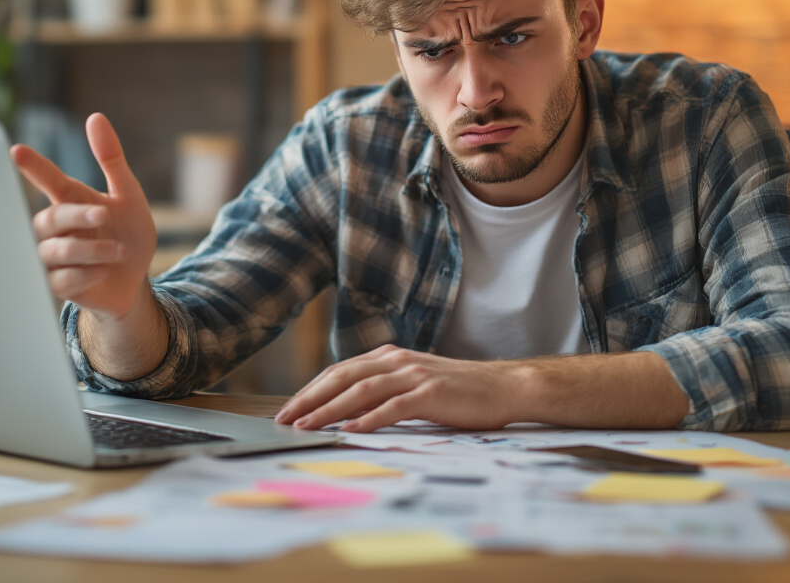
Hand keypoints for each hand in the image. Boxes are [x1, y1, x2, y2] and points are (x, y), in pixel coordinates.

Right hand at [11, 113, 156, 319]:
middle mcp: (56, 228)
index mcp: (70, 200)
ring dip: (91, 249)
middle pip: (49, 218)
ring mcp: (53, 258)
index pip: (47, 179)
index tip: (17, 151)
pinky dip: (84, 274)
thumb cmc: (128, 234)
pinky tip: (103, 272)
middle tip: (103, 213)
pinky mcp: (56, 287)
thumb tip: (96, 117)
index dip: (33, 166)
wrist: (136, 279)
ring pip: (54, 251)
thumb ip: (111, 159)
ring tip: (119, 250)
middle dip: (76, 215)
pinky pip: (59, 280)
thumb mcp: (128, 195)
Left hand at [274, 345, 520, 432]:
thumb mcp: (414, 386)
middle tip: (284, 420)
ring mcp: (414, 375)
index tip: (287, 410)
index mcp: (389, 358)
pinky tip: (351, 430)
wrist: (505, 386)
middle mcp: (397, 361)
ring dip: (330, 410)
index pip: (339, 372)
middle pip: (342, 377)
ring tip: (306, 426)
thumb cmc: (459, 392)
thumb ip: (383, 392)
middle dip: (309, 399)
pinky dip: (370, 418)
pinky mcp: (431, 393)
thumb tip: (346, 412)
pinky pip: (394, 406)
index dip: (310, 390)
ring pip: (361, 390)